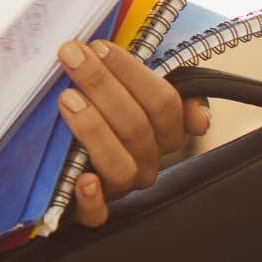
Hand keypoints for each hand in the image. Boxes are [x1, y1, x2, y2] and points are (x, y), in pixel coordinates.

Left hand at [55, 39, 209, 225]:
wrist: (62, 156)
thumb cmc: (102, 106)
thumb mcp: (131, 87)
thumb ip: (162, 83)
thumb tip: (199, 117)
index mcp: (165, 131)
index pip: (163, 103)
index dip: (132, 73)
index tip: (99, 47)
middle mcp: (148, 161)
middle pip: (136, 126)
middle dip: (101, 86)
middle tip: (72, 57)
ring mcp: (121, 187)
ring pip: (120, 166)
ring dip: (94, 129)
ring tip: (66, 98)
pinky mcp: (92, 210)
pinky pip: (99, 215)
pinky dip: (91, 199)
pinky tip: (81, 179)